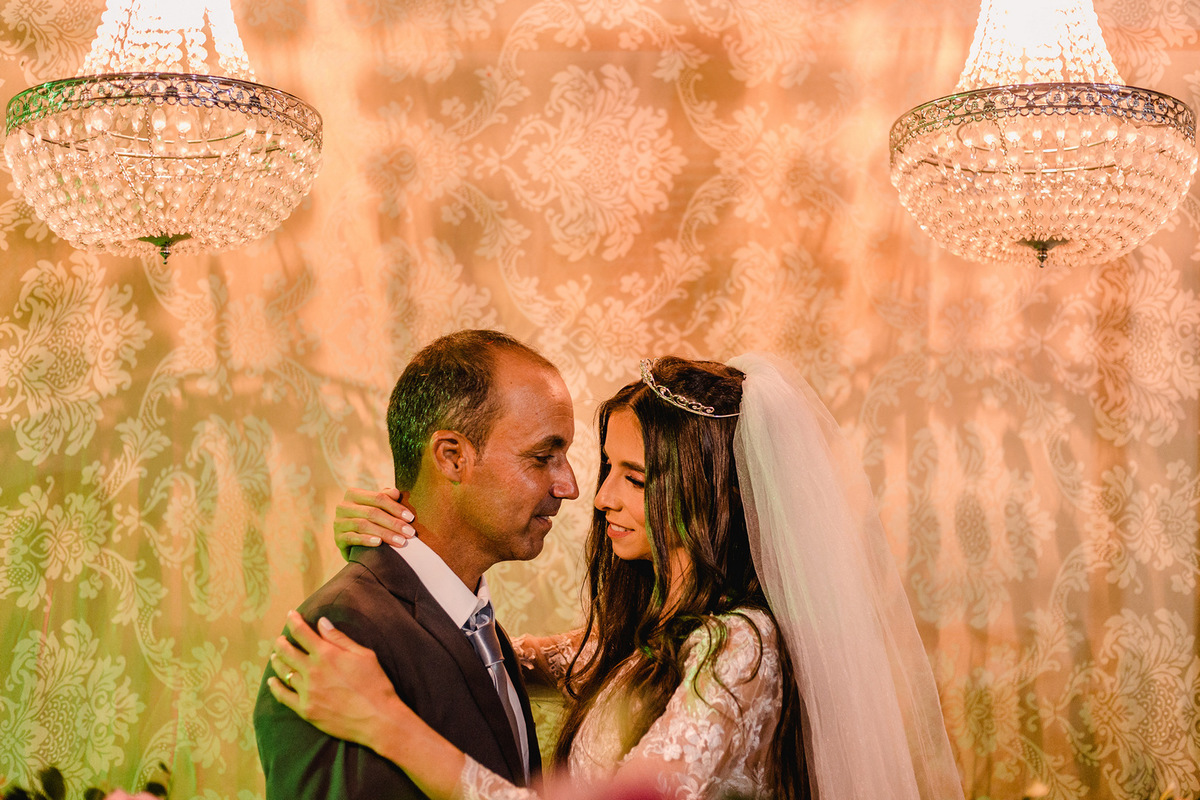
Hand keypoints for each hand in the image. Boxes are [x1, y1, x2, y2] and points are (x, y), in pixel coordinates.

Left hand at [268, 610, 414, 748]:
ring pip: (284, 672)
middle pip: (287, 652)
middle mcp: (312, 671)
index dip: (293, 621)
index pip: (302, 633)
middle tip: (280, 639)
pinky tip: (272, 681)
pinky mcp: (306, 710)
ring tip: (275, 656)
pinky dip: (275, 687)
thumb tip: (322, 622)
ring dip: (277, 661)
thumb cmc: (375, 684)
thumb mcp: (363, 655)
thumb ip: (339, 638)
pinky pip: (283, 696)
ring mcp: (307, 691)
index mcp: (326, 654)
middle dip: (281, 642)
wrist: (377, 718)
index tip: (290, 615)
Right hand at [334, 487, 415, 558]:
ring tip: (401, 541)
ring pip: (364, 525)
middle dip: (394, 523)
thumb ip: (386, 498)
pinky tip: (379, 543)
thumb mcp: (377, 507)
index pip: (378, 498)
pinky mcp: (337, 538)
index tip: (411, 518)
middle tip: (410, 533)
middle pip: (372, 512)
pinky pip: (352, 538)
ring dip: (385, 534)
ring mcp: (338, 522)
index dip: (395, 507)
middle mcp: (343, 506)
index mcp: (353, 494)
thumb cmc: (369, 520)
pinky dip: (366, 540)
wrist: (353, 543)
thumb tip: (396, 492)